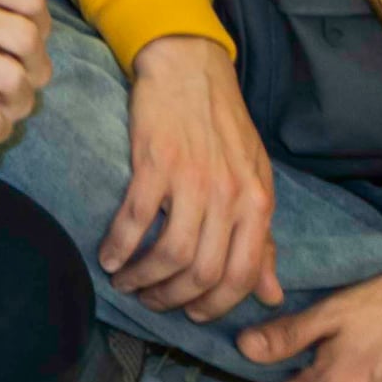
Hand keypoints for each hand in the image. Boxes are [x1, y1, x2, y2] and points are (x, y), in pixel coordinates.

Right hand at [103, 34, 282, 321]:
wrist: (190, 68)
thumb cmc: (222, 125)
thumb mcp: (254, 180)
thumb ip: (261, 239)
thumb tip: (271, 294)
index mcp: (257, 203)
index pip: (242, 275)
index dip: (214, 305)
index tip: (191, 314)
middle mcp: (230, 196)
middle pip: (203, 273)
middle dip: (174, 299)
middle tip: (153, 302)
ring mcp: (193, 180)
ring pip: (171, 254)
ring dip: (145, 279)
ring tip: (127, 282)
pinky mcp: (155, 163)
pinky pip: (136, 220)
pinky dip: (120, 247)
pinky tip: (109, 257)